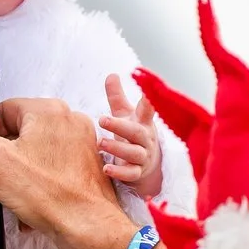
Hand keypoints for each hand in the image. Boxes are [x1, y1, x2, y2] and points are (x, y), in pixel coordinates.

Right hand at [0, 97, 186, 248]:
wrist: (90, 230)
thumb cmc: (50, 196)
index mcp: (48, 110)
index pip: (2, 112)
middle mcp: (70, 121)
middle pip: (19, 132)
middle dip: (7, 158)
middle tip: (7, 181)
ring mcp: (82, 144)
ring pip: (36, 153)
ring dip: (24, 174)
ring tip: (23, 195)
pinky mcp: (87, 167)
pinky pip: (53, 170)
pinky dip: (42, 185)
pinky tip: (38, 203)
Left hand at [99, 74, 163, 198]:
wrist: (148, 165)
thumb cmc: (133, 134)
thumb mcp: (126, 115)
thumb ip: (117, 97)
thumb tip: (112, 74)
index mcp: (143, 122)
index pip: (147, 109)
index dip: (149, 100)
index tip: (148, 92)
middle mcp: (146, 139)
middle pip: (136, 132)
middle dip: (120, 125)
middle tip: (102, 119)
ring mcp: (143, 157)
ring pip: (134, 153)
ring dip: (117, 148)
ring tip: (100, 143)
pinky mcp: (138, 173)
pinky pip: (131, 174)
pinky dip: (119, 172)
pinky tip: (106, 168)